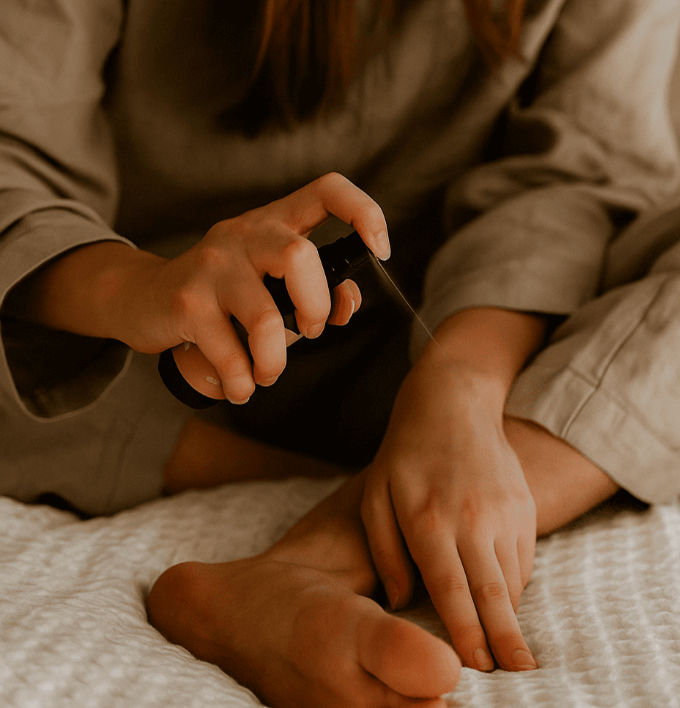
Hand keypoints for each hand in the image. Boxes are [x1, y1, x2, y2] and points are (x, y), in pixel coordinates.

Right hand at [12, 173, 389, 404]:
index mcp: (273, 223)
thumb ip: (313, 292)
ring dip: (275, 362)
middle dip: (316, 308)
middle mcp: (243, 235)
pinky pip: (230, 354)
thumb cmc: (223, 295)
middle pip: (299, 256)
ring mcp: (212, 266)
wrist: (142, 296)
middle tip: (309, 331)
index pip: (326, 190)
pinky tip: (241, 386)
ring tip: (267, 373)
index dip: (363, 213)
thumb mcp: (270, 283)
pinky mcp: (186, 302)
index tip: (380, 249)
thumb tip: (348, 303)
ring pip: (266, 318)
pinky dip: (243, 383)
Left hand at [360, 345, 537, 672]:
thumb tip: (400, 601)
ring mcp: (504, 510)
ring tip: (507, 645)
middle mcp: (472, 518)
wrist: (453, 402)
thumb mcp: (376, 496)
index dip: (464, 634)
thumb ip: (385, 551)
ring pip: (512, 579)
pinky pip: (524, 556)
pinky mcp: (523, 504)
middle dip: (505, 641)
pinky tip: (501, 593)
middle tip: (515, 674)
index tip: (476, 668)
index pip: (451, 591)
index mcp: (429, 519)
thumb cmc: (405, 453)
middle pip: (492, 594)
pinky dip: (514, 581)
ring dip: (508, 614)